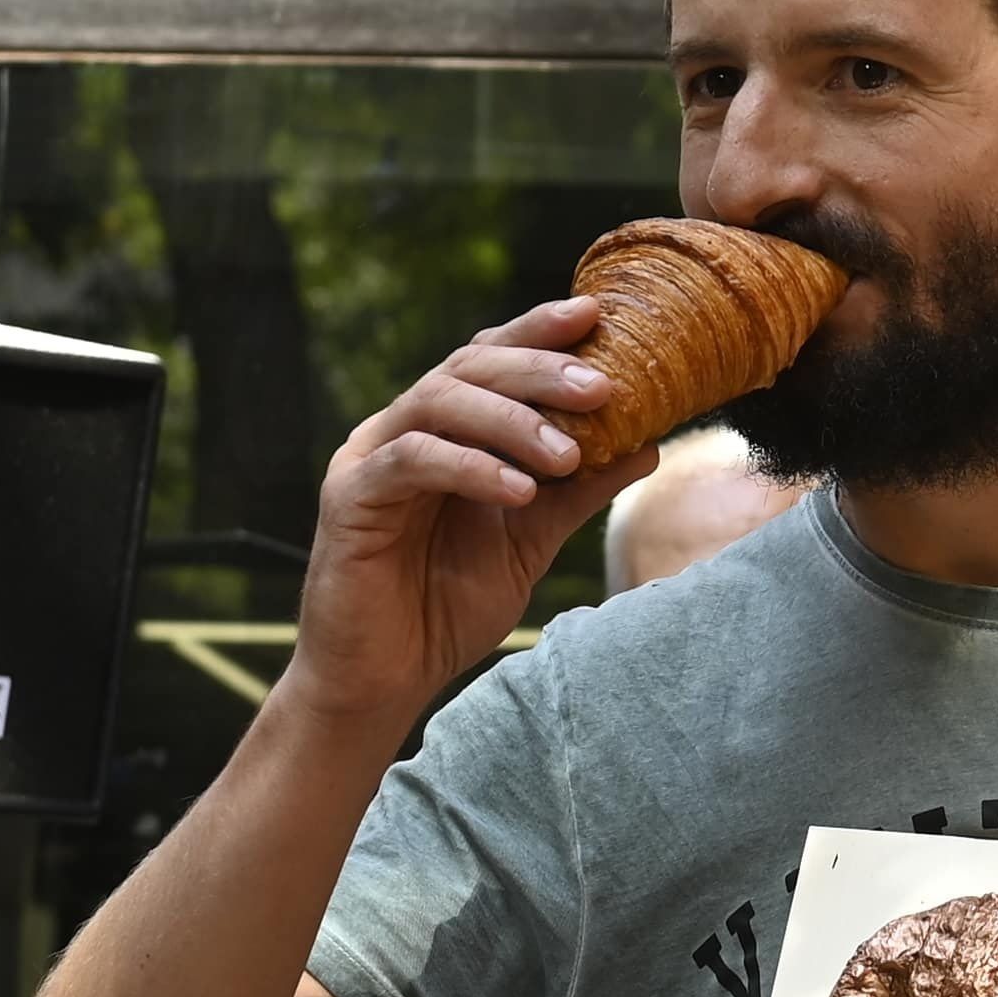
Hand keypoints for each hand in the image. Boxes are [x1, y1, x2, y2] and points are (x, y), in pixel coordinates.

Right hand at [282, 299, 641, 732]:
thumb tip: (650, 443)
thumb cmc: (447, 607)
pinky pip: (411, 462)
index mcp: (441, 430)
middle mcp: (401, 430)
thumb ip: (579, 490)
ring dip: (510, 420)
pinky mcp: (347, 498)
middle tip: (600, 385)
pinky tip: (518, 491)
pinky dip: (469, 467)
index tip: (597, 314)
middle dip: (538, 370)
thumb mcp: (530, 540)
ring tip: (567, 454)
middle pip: (468, 368)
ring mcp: (368, 459)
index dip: (539, 331)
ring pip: (438, 403)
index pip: (490, 359)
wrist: (384, 682)